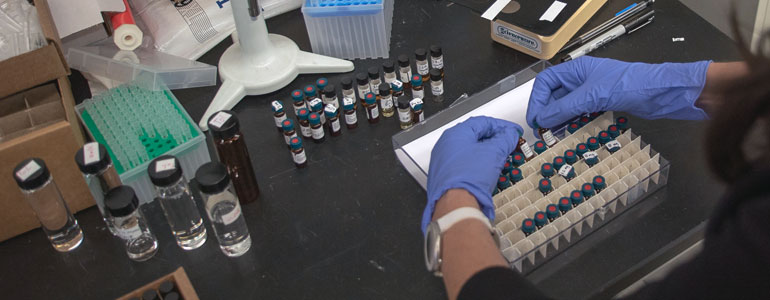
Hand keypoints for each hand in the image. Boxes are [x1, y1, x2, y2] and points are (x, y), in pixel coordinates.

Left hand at [423, 116, 521, 231]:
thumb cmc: (468, 178)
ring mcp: (443, 162)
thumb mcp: (494, 153)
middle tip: (508, 145)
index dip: (501, 126)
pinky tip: (487, 171)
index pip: (482, 122)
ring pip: (469, 152)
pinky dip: (478, 165)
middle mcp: (446, 146)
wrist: (456, 205)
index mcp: (455, 134)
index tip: (513, 132)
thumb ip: (504, 139)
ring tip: (500, 158)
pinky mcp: (445, 177)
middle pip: (474, 136)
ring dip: (487, 153)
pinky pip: (464, 166)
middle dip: (494, 140)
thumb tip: (510, 135)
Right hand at [526, 56, 710, 128]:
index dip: (537, 100)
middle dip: (546, 112)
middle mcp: (581, 79)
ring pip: (566, 106)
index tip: (534, 118)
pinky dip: (571, 123)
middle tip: (541, 131)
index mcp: (576, 69)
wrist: (660, 93)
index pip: (546, 83)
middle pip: (554, 95)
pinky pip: (579, 113)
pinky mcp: (601, 103)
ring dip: (558, 120)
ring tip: (552, 135)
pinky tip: (569, 132)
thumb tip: (541, 119)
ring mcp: (591, 91)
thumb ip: (564, 108)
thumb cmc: (630, 84)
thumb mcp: (591, 97)